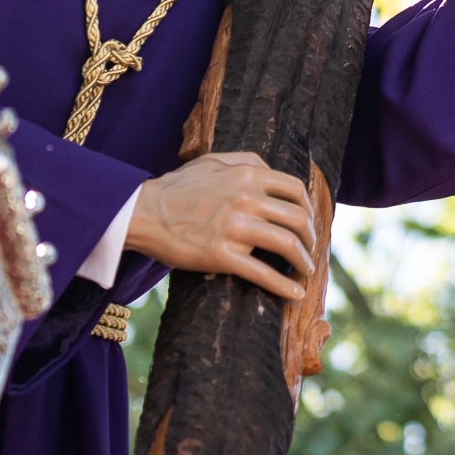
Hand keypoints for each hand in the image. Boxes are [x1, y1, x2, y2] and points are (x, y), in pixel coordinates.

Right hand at [122, 151, 314, 299]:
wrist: (143, 212)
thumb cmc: (177, 187)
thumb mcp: (213, 161)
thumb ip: (246, 161)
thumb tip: (272, 170)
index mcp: (248, 175)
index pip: (296, 190)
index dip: (309, 209)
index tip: (309, 224)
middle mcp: (246, 198)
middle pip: (297, 219)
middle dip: (310, 239)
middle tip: (310, 251)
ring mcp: (235, 227)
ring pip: (287, 245)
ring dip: (303, 262)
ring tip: (305, 271)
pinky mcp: (221, 255)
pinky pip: (263, 273)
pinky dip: (284, 286)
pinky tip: (295, 294)